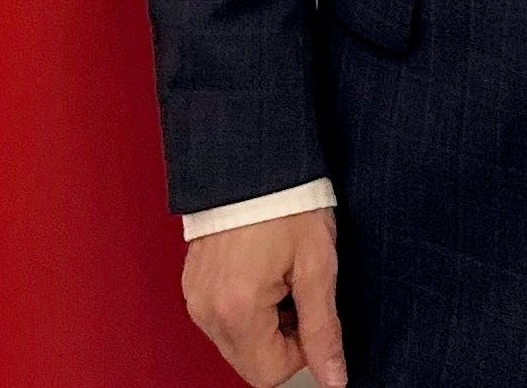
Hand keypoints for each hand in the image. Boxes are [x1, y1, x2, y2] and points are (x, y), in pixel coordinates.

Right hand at [181, 207, 346, 387]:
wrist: (251, 161)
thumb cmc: (287, 204)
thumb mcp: (317, 266)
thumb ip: (323, 330)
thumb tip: (334, 379)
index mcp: (237, 311)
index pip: (269, 374)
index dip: (300, 351)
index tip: (309, 311)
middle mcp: (207, 311)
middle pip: (250, 362)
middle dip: (280, 338)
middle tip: (295, 290)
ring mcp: (195, 298)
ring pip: (237, 342)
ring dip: (263, 323)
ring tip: (278, 275)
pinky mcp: (192, 285)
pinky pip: (222, 319)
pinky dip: (245, 308)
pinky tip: (260, 271)